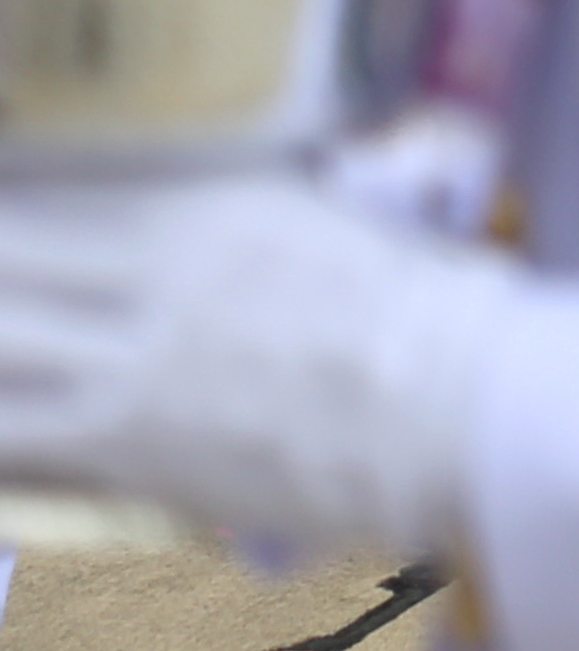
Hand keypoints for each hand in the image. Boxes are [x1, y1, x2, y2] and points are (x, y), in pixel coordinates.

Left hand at [0, 172, 511, 557]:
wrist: (461, 406)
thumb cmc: (427, 320)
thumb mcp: (328, 236)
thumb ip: (242, 232)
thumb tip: (192, 237)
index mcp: (212, 214)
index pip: (56, 206)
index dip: (18, 224)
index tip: (19, 236)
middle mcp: (156, 273)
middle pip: (8, 264)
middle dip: (2, 275)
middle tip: (10, 288)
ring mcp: (132, 360)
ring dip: (1, 341)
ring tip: (13, 347)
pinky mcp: (123, 444)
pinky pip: (9, 433)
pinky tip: (8, 426)